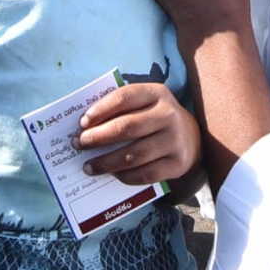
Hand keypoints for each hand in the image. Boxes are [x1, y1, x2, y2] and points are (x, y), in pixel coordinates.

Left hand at [74, 83, 200, 186]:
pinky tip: (112, 175)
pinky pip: (146, 174)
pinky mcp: (178, 164)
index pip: (124, 97)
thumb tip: (85, 127)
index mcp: (156, 93)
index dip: (100, 110)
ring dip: (106, 162)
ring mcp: (175, 140)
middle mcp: (168, 115)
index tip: (82, 123)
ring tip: (88, 166)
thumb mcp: (142, 103)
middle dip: (98, 138)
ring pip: (134, 155)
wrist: (190, 136)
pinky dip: (125, 176)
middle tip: (78, 144)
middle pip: (127, 128)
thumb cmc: (152, 117)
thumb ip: (119, 109)